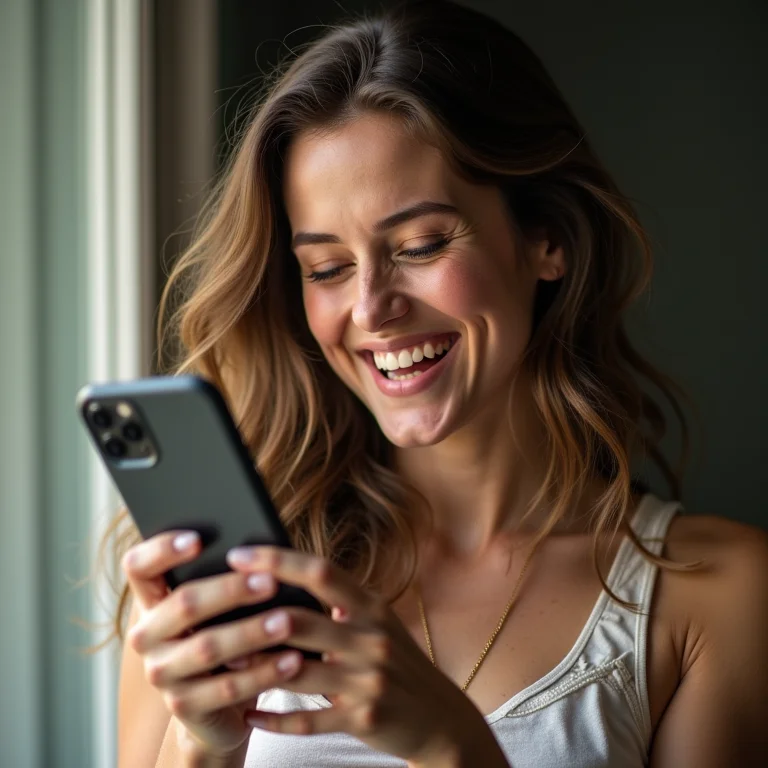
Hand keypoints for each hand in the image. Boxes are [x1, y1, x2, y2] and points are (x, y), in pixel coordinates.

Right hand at [121, 531, 306, 758]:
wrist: (221, 706)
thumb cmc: (229, 635)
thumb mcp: (224, 607)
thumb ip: (230, 578)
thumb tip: (262, 551)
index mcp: (153, 600)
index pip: (138, 565)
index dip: (162, 549)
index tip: (198, 539)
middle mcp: (148, 635)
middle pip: (183, 603)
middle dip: (230, 590)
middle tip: (270, 581)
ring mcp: (162, 673)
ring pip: (206, 647)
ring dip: (251, 632)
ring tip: (287, 621)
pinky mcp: (183, 706)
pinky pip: (226, 688)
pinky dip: (263, 673)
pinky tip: (292, 659)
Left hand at [224, 545, 491, 765]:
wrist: (440, 717)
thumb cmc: (397, 662)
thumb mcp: (377, 623)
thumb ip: (340, 603)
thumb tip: (284, 576)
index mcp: (372, 607)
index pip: (322, 572)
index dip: (279, 560)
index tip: (240, 554)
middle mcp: (372, 638)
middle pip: (304, 619)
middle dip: (255, 616)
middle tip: (215, 611)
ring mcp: (369, 679)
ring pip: (299, 671)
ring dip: (256, 667)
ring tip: (223, 662)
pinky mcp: (363, 718)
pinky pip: (308, 720)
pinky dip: (274, 718)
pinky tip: (250, 714)